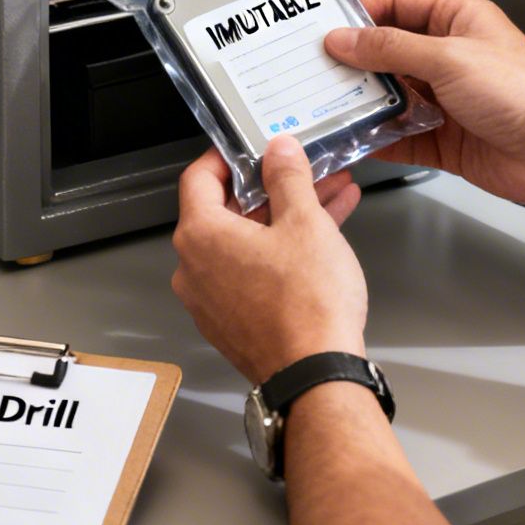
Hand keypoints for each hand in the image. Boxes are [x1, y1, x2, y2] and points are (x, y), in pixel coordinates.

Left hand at [171, 136, 368, 384]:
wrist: (315, 376)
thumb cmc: (307, 305)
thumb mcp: (305, 223)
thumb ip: (288, 178)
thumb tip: (279, 151)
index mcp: (201, 236)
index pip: (198, 178)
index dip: (226, 157)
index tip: (250, 149)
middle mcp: (195, 268)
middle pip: (227, 212)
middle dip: (272, 190)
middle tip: (303, 175)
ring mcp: (211, 300)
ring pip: (246, 245)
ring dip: (285, 220)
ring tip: (330, 201)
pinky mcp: (233, 324)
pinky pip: (251, 275)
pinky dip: (280, 254)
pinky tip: (322, 241)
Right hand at [325, 0, 524, 209]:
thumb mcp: (449, 57)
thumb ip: (391, 48)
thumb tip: (346, 39)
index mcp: (457, 20)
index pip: (396, 4)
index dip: (359, 12)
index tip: (323, 24)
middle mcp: (448, 56)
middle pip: (387, 51)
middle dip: (353, 61)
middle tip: (314, 67)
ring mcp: (444, 98)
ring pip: (389, 95)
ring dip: (362, 101)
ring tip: (326, 103)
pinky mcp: (442, 138)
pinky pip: (398, 134)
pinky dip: (376, 137)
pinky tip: (354, 137)